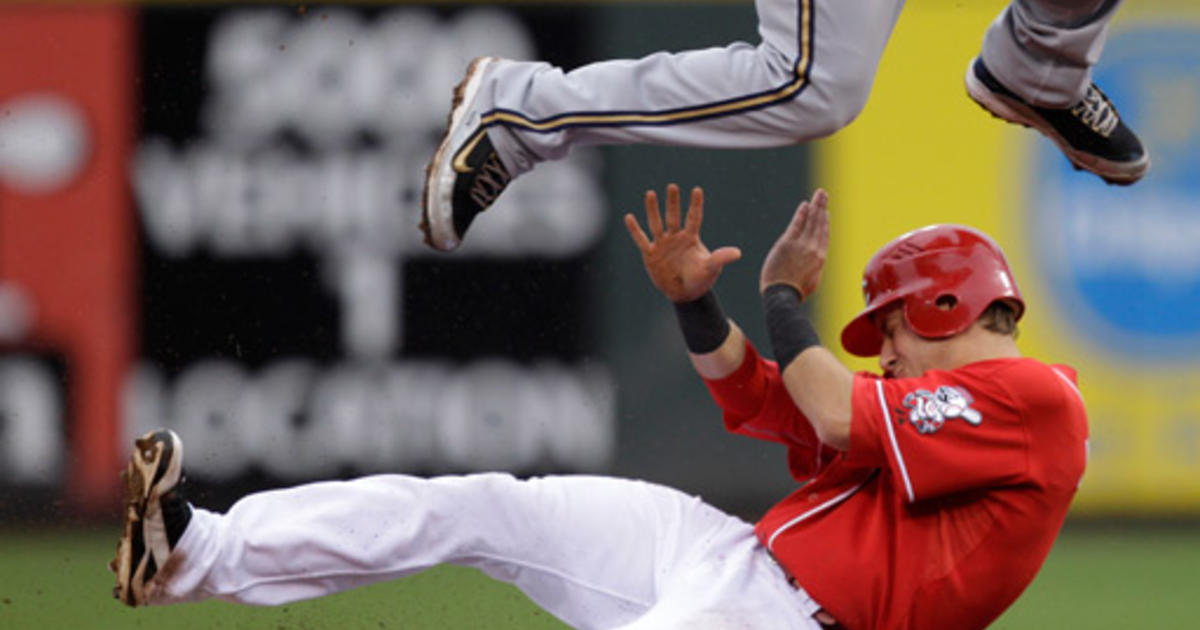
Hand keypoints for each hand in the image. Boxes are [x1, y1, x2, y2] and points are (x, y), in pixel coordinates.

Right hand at [625, 184, 741, 302]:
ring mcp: (662, 244)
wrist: (685, 293)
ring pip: (656, 223)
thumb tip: (738, 253)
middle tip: (672, 186)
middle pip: (674, 216)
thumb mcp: (711, 268)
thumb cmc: (701, 279)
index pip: (693, 218)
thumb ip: (721, 258)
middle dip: (673, 202)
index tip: (697, 190)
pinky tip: (629, 217)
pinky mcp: (650, 254)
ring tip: (650, 193)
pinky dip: (635, 229)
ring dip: (653, 209)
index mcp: (691, 238)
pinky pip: (641, 239)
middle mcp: (676, 237)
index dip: (695, 205)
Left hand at [760, 188, 828, 296]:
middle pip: (819, 224)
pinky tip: (804, 205)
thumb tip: (814, 264)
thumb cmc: (794, 292)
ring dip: (815, 206)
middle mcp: (814, 249)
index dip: (825, 223)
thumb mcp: (811, 281)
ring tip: (818, 194)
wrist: (783, 295)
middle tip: (823, 195)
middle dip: (822, 207)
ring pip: (811, 221)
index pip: (824, 235)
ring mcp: (802, 245)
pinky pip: (797, 225)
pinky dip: (801, 214)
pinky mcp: (788, 243)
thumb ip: (813, 268)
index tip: (825, 213)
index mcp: (820, 259)